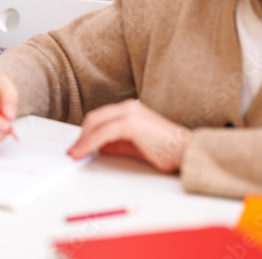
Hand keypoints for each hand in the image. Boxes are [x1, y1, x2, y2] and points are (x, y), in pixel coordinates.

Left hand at [67, 99, 191, 172]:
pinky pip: (103, 133)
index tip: (77, 146)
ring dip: (82, 141)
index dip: (85, 132)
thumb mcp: (135, 145)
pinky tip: (83, 153)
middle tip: (73, 151)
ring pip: (96, 125)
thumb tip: (97, 147)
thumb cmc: (168, 150)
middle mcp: (128, 107)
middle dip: (81, 136)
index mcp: (130, 109)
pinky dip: (89, 143)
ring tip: (74, 154)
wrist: (188, 152)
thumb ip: (116, 143)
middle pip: (94, 119)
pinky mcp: (131, 123)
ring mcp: (129, 113)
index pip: (99, 118)